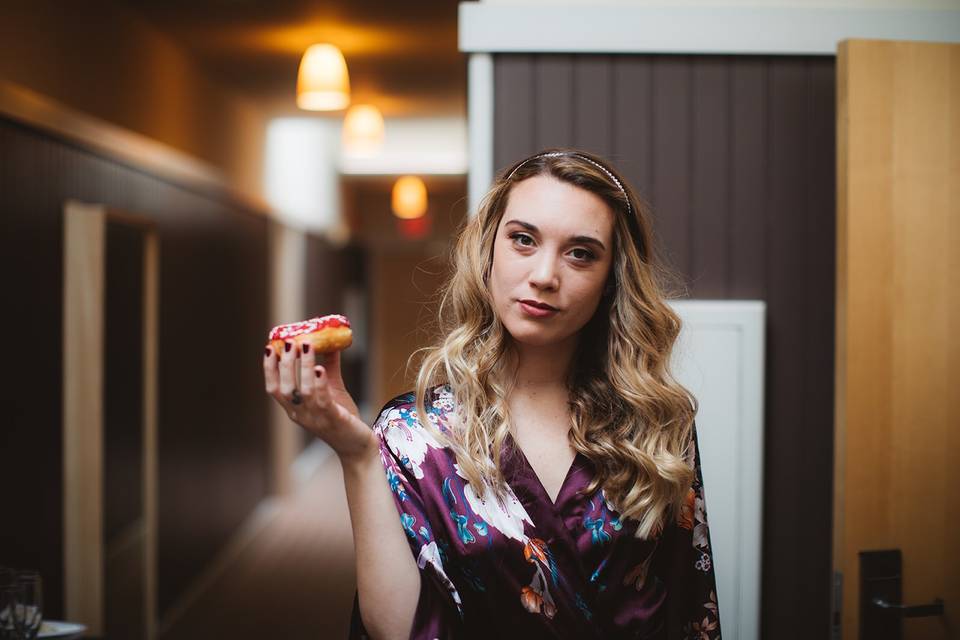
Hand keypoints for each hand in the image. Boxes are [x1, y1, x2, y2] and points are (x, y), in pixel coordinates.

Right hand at [263, 340, 376, 462]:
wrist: (358, 446)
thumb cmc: (343, 418)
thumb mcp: (332, 390)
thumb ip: (329, 368)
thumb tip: (330, 342)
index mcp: (295, 409)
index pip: (273, 388)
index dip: (268, 368)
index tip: (268, 347)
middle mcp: (300, 415)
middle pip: (285, 388)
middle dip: (285, 363)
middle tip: (290, 342)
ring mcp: (316, 419)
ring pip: (304, 391)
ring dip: (304, 366)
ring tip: (307, 346)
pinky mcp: (333, 420)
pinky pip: (322, 401)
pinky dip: (319, 383)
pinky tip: (320, 368)